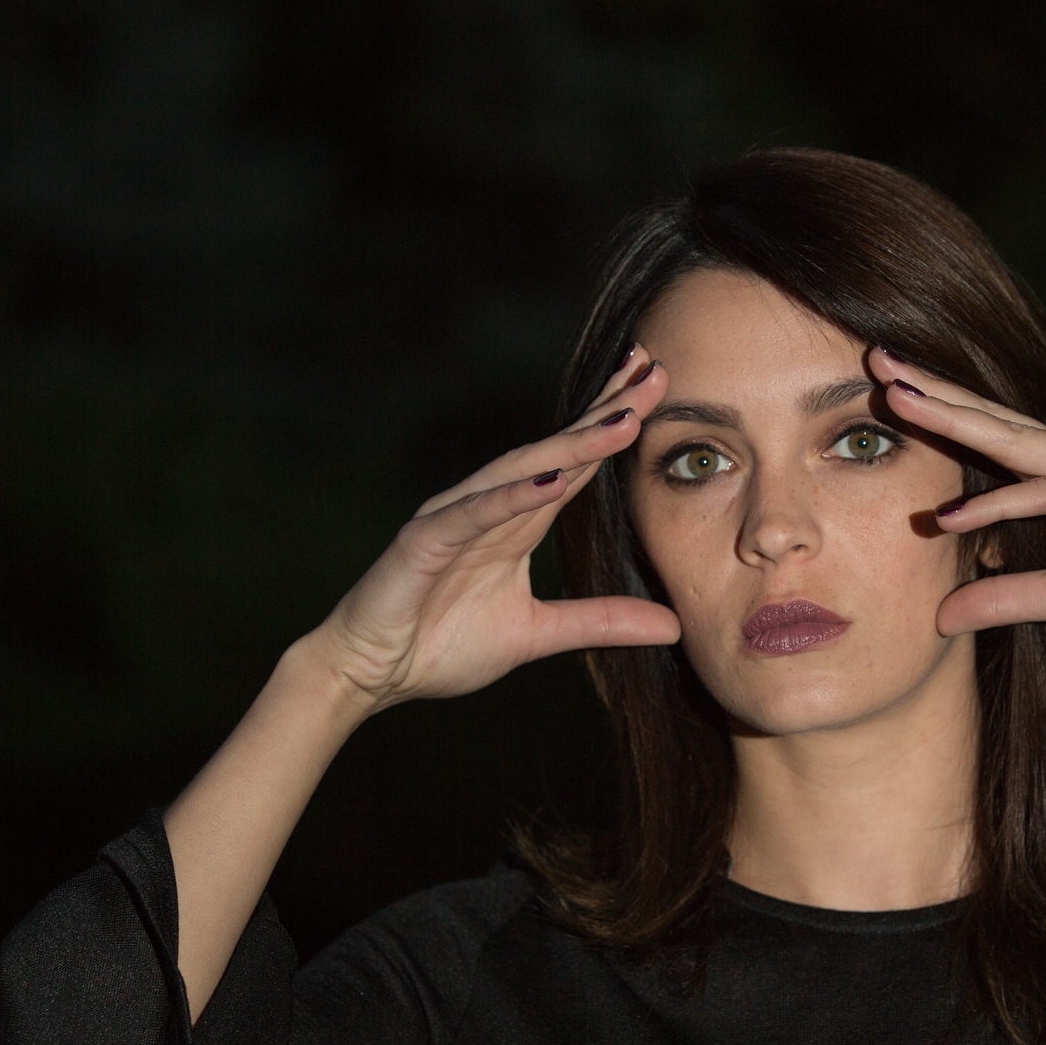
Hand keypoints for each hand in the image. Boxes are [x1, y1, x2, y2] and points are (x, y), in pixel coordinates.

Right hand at [319, 348, 680, 711]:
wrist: (371, 674)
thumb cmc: (441, 645)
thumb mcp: (538, 635)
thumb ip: (601, 622)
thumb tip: (674, 624)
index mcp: (518, 522)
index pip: (578, 463)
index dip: (616, 424)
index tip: (661, 386)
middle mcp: (490, 507)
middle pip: (558, 450)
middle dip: (606, 410)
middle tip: (655, 370)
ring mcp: (455, 518)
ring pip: (520, 472)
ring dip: (572, 444)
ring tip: (622, 419)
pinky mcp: (423, 542)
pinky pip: (472, 515)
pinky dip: (510, 497)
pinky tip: (551, 480)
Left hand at [867, 349, 1045, 647]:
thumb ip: (1005, 598)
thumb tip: (939, 617)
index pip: (988, 437)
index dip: (938, 413)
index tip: (883, 393)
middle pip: (992, 420)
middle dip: (934, 390)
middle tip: (876, 360)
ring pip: (1018, 441)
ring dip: (958, 421)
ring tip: (902, 403)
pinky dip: (1006, 503)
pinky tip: (956, 514)